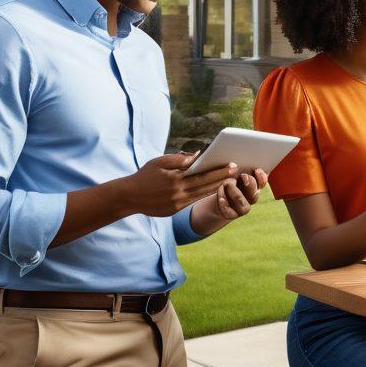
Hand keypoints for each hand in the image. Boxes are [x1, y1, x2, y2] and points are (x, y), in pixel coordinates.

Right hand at [118, 153, 237, 216]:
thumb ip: (178, 159)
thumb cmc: (144, 175)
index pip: (202, 175)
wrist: (128, 197)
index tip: (232, 165)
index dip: (219, 171)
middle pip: (205, 186)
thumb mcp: (159, 161)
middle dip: (222, 179)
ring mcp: (176, 204)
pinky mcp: (173, 211)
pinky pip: (192, 201)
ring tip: (230, 181)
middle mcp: (177, 194)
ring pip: (201, 195)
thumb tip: (197, 155)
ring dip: (216, 188)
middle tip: (237, 173)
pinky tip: (213, 190)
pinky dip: (204, 195)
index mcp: (175, 180)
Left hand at [191, 169, 267, 236]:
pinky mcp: (231, 215)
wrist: (216, 197)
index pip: (262, 182)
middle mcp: (250, 197)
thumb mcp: (229, 172)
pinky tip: (220, 197)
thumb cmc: (225, 179)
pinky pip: (230, 212)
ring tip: (226, 183)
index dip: (262, 177)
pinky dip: (224, 203)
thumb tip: (232, 165)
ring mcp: (242, 207)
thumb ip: (232, 168)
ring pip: (244, 204)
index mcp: (254, 185)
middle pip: (255, 193)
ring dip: (235, 193)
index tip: (256, 169)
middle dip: (250, 184)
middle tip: (243, 176)